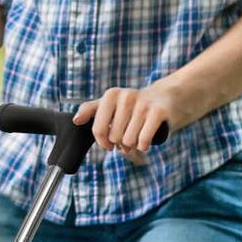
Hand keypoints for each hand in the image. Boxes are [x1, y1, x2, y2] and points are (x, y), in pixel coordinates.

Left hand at [73, 79, 189, 160]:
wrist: (166, 98)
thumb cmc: (133, 106)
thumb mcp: (110, 105)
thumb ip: (90, 110)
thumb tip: (76, 120)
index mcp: (111, 95)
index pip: (98, 130)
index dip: (103, 142)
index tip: (108, 143)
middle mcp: (126, 96)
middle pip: (115, 137)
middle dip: (121, 143)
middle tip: (127, 137)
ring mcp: (143, 103)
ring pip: (129, 141)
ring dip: (133, 145)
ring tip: (137, 137)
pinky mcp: (159, 111)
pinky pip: (143, 140)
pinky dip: (144, 145)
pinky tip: (146, 140)